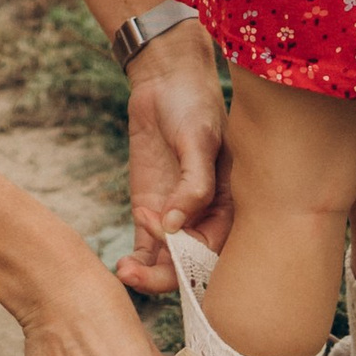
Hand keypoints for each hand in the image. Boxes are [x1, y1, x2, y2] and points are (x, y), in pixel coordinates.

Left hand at [114, 22, 229, 294]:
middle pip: (191, 263)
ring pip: (167, 261)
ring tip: (125, 271)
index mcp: (231, 204)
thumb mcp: (199, 140)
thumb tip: (176, 227)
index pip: (215, 247)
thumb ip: (194, 185)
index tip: (163, 235)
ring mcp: (177, 215)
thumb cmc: (193, 104)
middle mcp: (207, 216)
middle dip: (165, 276)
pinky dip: (138, 260)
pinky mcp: (152, 208)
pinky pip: (148, 245)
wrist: (165, 80)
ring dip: (148, 274)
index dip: (190, 253)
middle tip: (134, 273)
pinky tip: (124, 263)